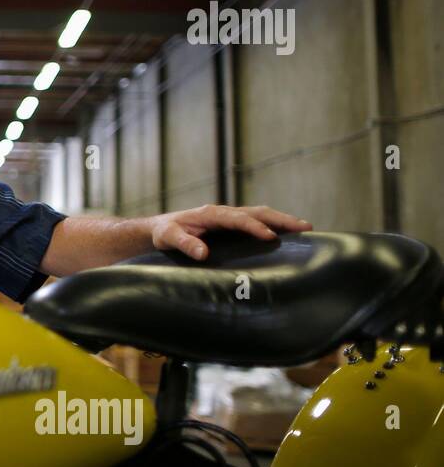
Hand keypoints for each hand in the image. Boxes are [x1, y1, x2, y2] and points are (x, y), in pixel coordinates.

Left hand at [150, 204, 311, 259]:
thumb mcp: (168, 238)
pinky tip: (288, 235)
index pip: (238, 219)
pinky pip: (257, 221)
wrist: (160, 228)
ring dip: (282, 220)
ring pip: (261, 214)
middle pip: (257, 211)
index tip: (270, 237)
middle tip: (305, 227)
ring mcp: (230, 217)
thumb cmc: (164, 232)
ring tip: (306, 228)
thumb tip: (203, 254)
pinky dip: (274, 224)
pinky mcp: (232, 225)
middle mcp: (224, 212)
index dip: (254, 227)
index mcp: (211, 214)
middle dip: (281, 219)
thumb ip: (184, 244)